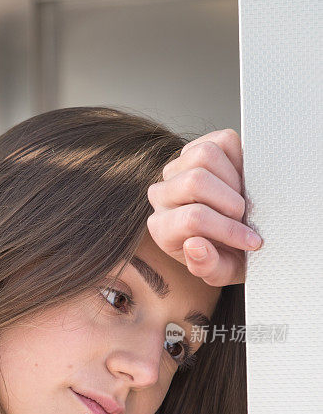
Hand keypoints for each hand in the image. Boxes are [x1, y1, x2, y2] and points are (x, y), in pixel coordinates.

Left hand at [146, 128, 262, 286]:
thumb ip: (207, 267)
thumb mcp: (222, 272)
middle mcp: (162, 196)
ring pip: (204, 155)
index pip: (193, 218)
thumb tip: (195, 245)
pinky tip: (241, 182)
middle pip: (195, 181)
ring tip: (242, 200)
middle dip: (231, 201)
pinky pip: (220, 140)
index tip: (252, 241)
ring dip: (234, 179)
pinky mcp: (196, 148)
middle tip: (245, 216)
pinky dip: (239, 159)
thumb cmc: (227, 256)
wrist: (235, 238)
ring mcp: (176, 169)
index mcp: (162, 229)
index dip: (228, 229)